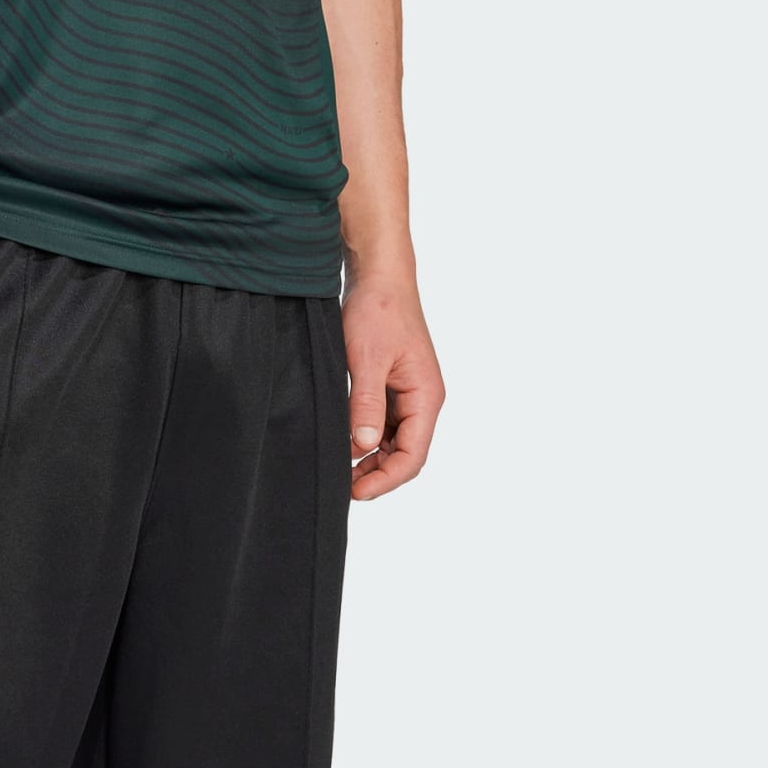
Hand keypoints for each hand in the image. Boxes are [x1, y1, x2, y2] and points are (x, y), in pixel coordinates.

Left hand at [342, 270, 444, 499]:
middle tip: (343, 485)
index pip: (413, 455)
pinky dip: (367, 434)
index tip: (356, 492)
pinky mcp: (394, 383)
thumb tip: (364, 445)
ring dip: (371, 456)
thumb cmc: (378, 310)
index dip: (386, 479)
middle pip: (405, 452)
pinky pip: (385, 421)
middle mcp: (423, 398)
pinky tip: (345, 439)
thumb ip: (367, 403)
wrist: (378, 275)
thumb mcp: (366, 358)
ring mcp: (409, 391)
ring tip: (340, 466)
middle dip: (377, 473)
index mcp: (426, 396)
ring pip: (394, 439)